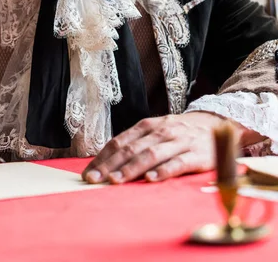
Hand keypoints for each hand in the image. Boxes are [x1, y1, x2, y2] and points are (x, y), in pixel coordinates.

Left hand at [82, 112, 238, 184]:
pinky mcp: (197, 155)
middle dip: (110, 165)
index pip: (120, 141)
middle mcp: (162, 131)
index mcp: (148, 126)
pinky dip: (163, 171)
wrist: (218, 126)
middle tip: (95, 179)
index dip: (103, 157)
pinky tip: (151, 179)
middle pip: (131, 148)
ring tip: (116, 181)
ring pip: (151, 154)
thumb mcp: (157, 132)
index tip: (89, 172)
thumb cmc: (181, 134)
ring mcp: (179, 142)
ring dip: (131, 168)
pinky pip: (178, 163)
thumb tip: (108, 162)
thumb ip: (137, 144)